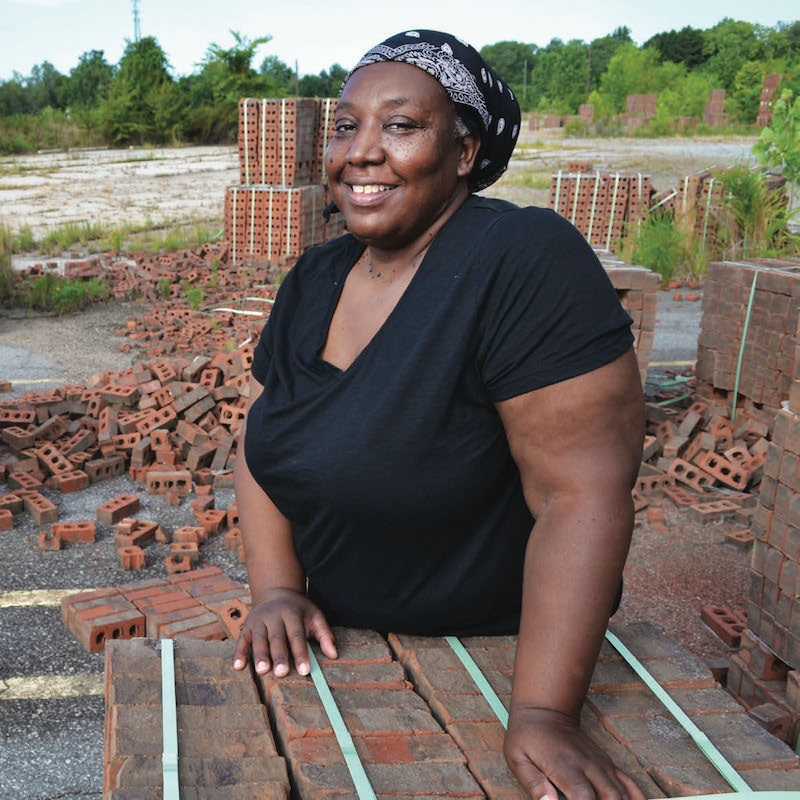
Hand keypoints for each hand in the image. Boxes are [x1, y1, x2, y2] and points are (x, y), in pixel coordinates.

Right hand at [232, 587, 336, 676]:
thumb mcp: (314, 616)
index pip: (297, 635)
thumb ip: (324, 634)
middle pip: (277, 637)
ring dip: (260, 655)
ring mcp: (259, 620)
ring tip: (262, 671)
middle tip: (282, 673)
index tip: (305, 671)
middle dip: (279, 655)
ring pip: (259, 638)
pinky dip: (239, 653)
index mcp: (292, 613)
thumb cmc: (298, 611)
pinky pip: (242, 639)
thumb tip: (334, 654)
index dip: (301, 653)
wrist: (277, 593)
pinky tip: (238, 666)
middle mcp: (274, 615)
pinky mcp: (247, 625)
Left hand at [504, 705, 645, 799]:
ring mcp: (600, 764)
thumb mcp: (518, 757)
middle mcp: (588, 765)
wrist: (545, 711)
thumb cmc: (527, 737)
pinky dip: (636, 798)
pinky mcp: (606, 764)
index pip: (584, 797)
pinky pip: (629, 783)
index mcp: (565, 766)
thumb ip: (533, 782)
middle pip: (610, 799)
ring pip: (622, 794)